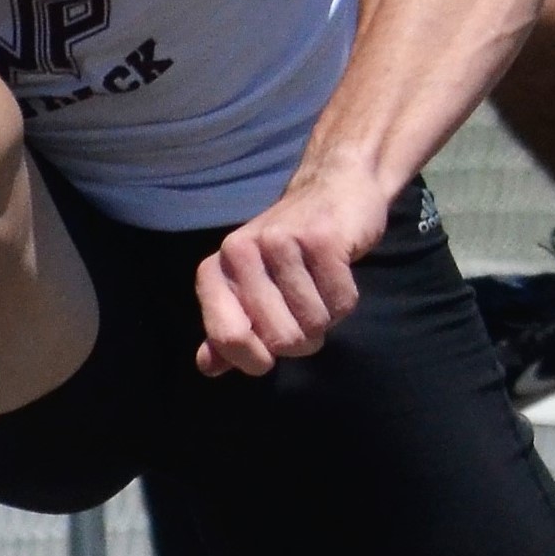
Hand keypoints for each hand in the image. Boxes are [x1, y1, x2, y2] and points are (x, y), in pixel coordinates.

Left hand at [195, 170, 394, 376]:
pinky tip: (339, 275)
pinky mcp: (322, 238)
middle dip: (302, 341)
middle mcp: (239, 253)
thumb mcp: (250, 289)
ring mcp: (280, 242)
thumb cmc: (288, 252)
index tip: (268, 356)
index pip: (226, 338)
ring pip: (314, 323)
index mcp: (216, 271)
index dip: (253, 360)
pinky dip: (346, 300)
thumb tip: (208, 366)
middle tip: (305, 314)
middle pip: (280, 339)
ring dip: (327, 319)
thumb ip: (228, 329)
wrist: (333, 189)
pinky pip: (341, 303)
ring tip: (321, 290)